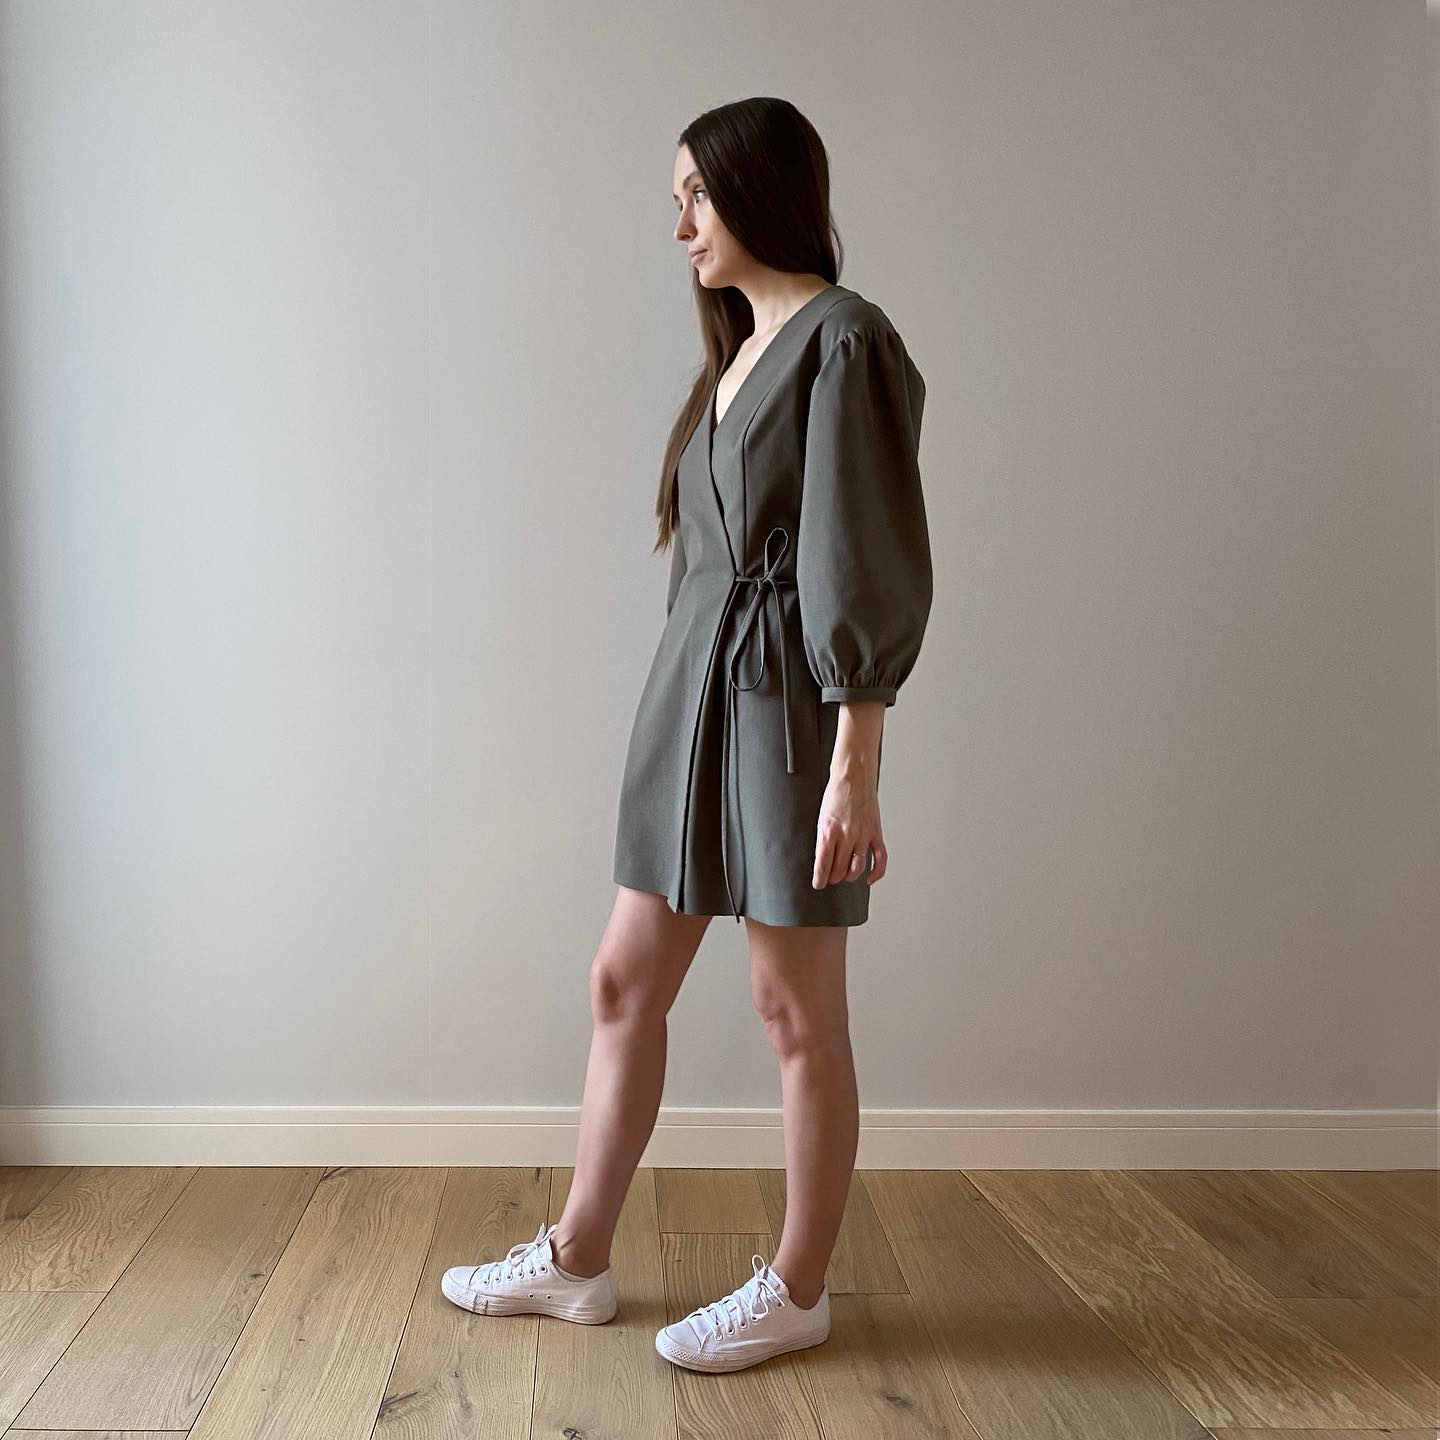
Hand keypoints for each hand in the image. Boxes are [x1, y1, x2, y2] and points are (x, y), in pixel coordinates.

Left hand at [812, 765, 887, 888]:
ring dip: (849, 876)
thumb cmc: (837, 794)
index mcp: (829, 831)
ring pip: (857, 867)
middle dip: (833, 877)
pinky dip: (876, 873)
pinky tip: (870, 879)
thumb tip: (823, 859)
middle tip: (830, 877)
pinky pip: (880, 858)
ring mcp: (864, 835)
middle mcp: (847, 835)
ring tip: (844, 875)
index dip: (820, 879)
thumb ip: (823, 838)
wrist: (854, 777)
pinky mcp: (876, 833)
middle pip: (840, 869)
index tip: (818, 884)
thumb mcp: (821, 817)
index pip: (823, 864)